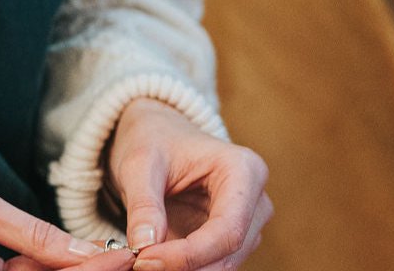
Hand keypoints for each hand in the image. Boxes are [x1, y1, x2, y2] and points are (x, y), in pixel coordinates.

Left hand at [105, 99, 272, 270]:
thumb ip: (144, 204)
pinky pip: (209, 267)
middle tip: (138, 263)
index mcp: (244, 170)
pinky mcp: (228, 241)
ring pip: (221, 267)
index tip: (144, 259)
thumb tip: (144, 246)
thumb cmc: (154, 140)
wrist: (157, 136)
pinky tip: (154, 260)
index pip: (227, 230)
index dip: (188, 255)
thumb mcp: (141, 163)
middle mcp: (255, 201)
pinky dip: (181, 269)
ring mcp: (246, 225)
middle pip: (228, 254)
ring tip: (141, 259)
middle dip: (183, 267)